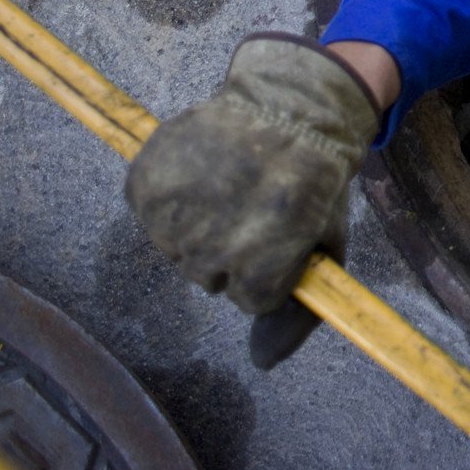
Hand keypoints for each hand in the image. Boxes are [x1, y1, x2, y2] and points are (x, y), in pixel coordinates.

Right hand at [125, 33, 381, 367]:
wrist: (289, 104)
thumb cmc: (315, 178)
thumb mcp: (325, 246)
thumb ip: (295, 314)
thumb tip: (261, 366)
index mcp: (263, 258)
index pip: (252, 298)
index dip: (273, 266)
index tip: (285, 232)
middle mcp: (211, 241)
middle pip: (211, 276)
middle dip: (235, 247)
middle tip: (258, 203)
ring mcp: (172, 213)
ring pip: (179, 250)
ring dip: (201, 225)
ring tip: (231, 184)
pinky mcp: (143, 184)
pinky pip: (150, 216)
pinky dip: (171, 200)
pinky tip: (202, 173)